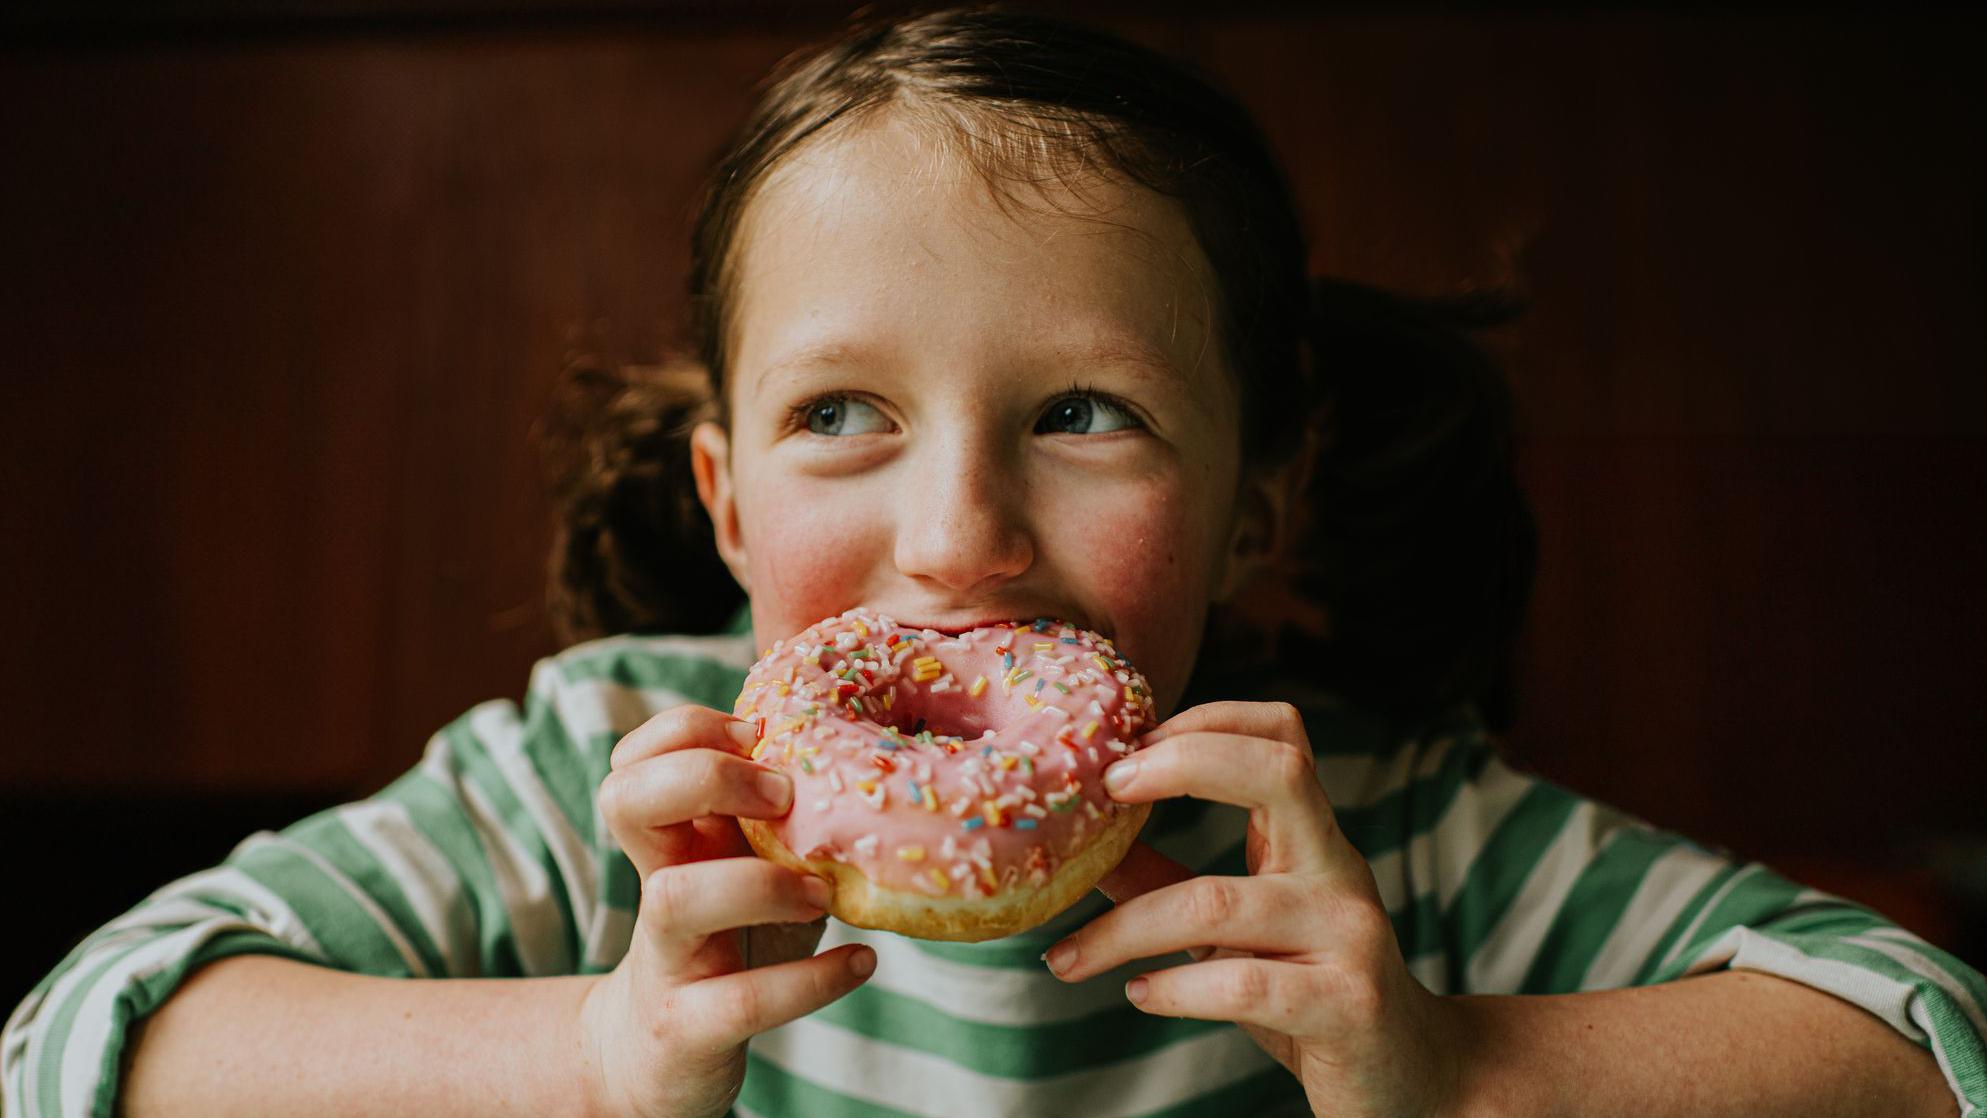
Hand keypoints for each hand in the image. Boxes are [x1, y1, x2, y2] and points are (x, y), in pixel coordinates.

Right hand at [579, 704, 876, 1117]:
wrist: (659, 1057)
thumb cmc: (724, 941)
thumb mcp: (740, 868)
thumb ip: (773, 817)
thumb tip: (865, 749)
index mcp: (670, 839)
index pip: (636, 755)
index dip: (689, 729)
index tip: (762, 737)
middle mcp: (655, 883)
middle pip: (626, 798)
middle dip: (707, 777)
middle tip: (784, 797)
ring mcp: (664, 956)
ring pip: (675, 898)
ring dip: (761, 884)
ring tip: (823, 892)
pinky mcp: (686, 1028)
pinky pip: (741, 1001)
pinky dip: (813, 981)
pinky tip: (861, 962)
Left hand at [1043, 701, 1463, 1117]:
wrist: (1411, 1075)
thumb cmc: (1309, 989)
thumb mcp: (1237, 928)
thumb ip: (1168, 883)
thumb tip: (1084, 851)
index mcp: (1312, 838)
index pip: (1282, 733)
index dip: (1208, 719)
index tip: (1130, 749)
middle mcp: (1337, 870)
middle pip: (1277, 773)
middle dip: (1182, 766)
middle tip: (1105, 793)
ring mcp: (1350, 934)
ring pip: (1217, 903)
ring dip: (1123, 929)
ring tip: (1068, 958)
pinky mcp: (1347, 1006)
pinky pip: (1243, 985)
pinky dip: (1175, 989)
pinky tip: (1140, 994)